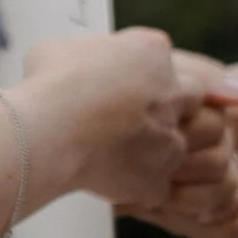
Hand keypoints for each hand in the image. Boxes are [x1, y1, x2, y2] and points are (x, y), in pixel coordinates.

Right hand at [20, 28, 195, 207]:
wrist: (48, 132)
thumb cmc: (49, 86)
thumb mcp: (59, 50)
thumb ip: (81, 54)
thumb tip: (69, 62)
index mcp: (152, 51)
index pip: (161, 59)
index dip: (141, 74)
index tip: (119, 86)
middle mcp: (172, 91)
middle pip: (189, 98)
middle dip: (166, 108)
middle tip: (129, 119)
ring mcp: (169, 136)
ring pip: (175, 145)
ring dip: (152, 152)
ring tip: (112, 155)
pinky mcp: (158, 176)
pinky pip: (157, 186)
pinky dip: (138, 187)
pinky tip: (110, 181)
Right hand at [123, 61, 237, 237]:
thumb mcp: (191, 85)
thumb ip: (149, 104)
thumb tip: (110, 136)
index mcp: (160, 174)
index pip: (125, 178)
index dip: (145, 142)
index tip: (172, 116)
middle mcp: (176, 204)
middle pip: (149, 189)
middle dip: (182, 148)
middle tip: (215, 132)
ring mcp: (203, 222)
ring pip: (179, 205)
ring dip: (210, 165)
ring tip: (233, 151)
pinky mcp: (235, 234)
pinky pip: (210, 217)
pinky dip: (228, 186)